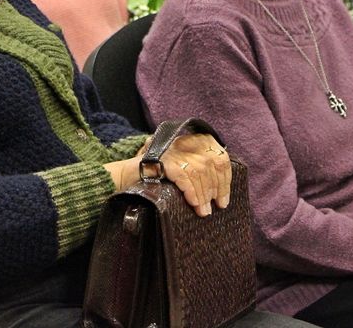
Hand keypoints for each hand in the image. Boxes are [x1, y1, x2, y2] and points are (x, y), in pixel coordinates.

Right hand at [104, 133, 230, 217]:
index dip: (225, 178)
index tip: (224, 197)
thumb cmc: (157, 177)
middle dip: (217, 187)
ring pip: (200, 171)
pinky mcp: (165, 159)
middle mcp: (185, 141)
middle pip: (212, 163)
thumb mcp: (182, 169)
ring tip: (204, 211)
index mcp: (194, 141)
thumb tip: (221, 189)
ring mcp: (174, 149)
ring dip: (204, 194)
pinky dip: (192, 191)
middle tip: (217, 206)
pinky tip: (194, 203)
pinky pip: (185, 175)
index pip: (220, 156)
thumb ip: (200, 171)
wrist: (127, 176)